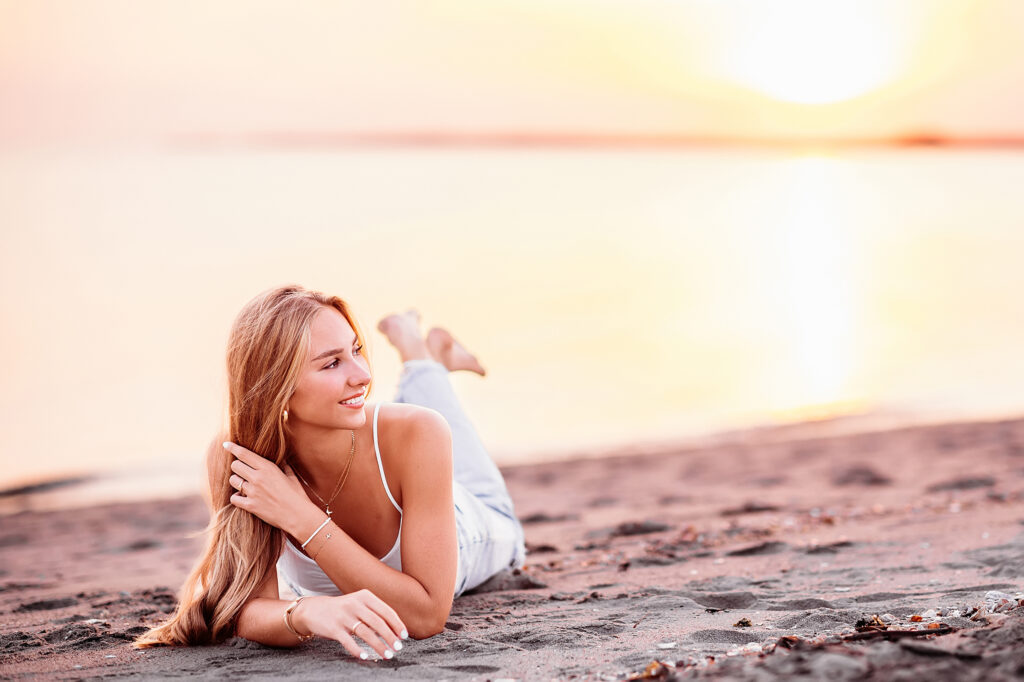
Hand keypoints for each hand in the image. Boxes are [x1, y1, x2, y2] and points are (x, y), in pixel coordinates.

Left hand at [223, 441, 313, 533]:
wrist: (298, 515)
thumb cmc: (297, 495)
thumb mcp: (291, 476)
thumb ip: (283, 466)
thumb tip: (281, 459)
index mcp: (268, 468)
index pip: (244, 454)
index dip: (233, 447)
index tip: (226, 444)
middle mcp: (258, 478)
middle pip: (235, 465)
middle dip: (237, 467)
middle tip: (243, 471)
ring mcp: (253, 492)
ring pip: (233, 480)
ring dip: (237, 481)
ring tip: (244, 485)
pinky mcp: (250, 505)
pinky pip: (234, 498)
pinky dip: (237, 497)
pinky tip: (242, 497)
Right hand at [294, 590, 408, 659]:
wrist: (314, 610)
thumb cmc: (343, 609)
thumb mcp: (359, 603)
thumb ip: (375, 612)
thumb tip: (395, 629)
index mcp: (365, 596)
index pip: (386, 611)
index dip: (397, 624)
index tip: (404, 636)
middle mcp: (355, 604)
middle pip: (377, 622)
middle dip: (390, 637)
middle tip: (398, 648)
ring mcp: (343, 616)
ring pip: (365, 633)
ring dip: (378, 645)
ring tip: (387, 655)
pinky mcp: (333, 628)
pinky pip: (348, 641)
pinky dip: (358, 650)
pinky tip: (365, 656)